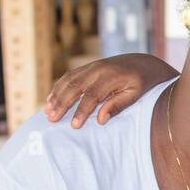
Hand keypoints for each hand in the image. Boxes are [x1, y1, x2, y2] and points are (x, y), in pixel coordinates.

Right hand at [44, 55, 175, 127]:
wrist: (143, 63)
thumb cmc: (141, 83)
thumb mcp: (135, 95)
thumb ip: (118, 105)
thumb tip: (100, 120)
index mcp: (111, 77)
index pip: (92, 96)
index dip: (81, 111)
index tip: (74, 126)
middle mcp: (98, 69)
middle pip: (75, 87)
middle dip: (62, 104)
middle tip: (52, 119)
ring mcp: (91, 66)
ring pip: (69, 80)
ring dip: (56, 96)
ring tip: (47, 111)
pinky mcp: (88, 67)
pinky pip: (69, 76)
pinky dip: (59, 87)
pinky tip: (51, 99)